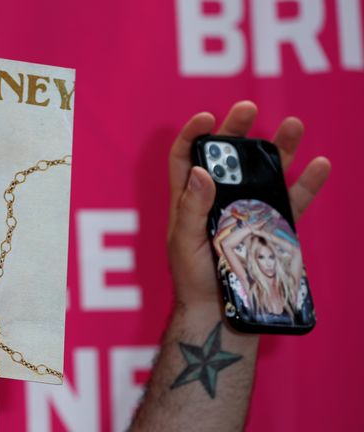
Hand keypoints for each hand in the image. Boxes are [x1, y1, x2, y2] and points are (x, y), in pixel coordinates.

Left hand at [167, 101, 329, 305]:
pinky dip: (307, 184)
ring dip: (279, 149)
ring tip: (293, 124)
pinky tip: (318, 165)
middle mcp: (218, 200)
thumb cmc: (192, 279)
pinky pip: (292, 203)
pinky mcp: (272, 228)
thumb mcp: (183, 242)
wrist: (219, 314)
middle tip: (248, 108)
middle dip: (237, 131)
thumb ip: (190, 207)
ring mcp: (247, 212)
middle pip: (227, 158)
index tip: (207, 116)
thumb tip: (201, 171)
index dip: (193, 135)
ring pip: (264, 174)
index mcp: (188, 200)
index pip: (185, 159)